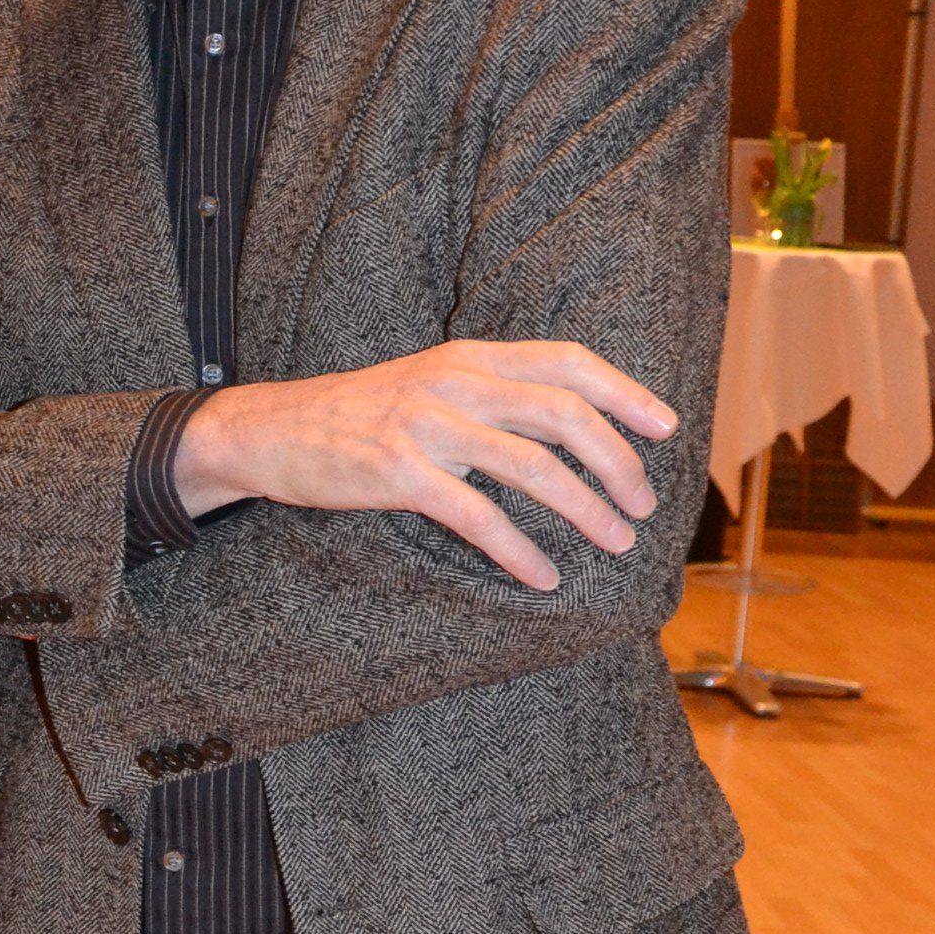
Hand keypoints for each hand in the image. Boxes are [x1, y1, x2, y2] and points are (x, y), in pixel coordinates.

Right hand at [175, 340, 677, 592]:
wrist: (269, 430)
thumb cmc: (356, 416)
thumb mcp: (427, 383)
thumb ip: (487, 391)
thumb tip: (564, 423)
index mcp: (469, 356)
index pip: (567, 362)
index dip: (625, 393)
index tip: (665, 428)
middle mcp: (455, 382)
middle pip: (564, 414)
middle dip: (618, 462)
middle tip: (642, 504)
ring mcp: (427, 427)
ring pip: (534, 466)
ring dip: (586, 509)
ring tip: (615, 541)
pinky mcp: (400, 474)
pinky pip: (479, 516)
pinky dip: (521, 551)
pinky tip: (544, 577)